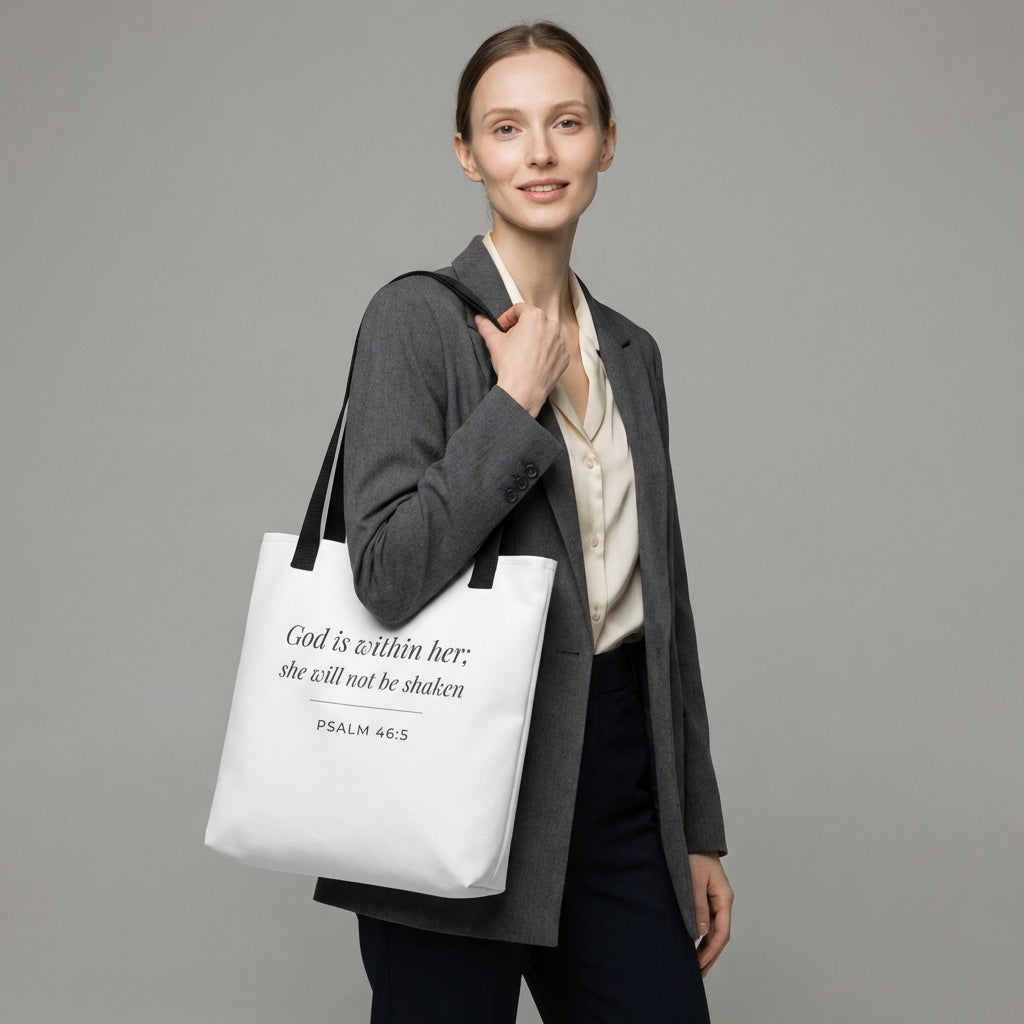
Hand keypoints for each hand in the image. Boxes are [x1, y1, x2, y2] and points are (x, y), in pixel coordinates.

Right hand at [475, 305, 568, 417]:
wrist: (523, 392)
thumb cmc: (510, 365)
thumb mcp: (493, 342)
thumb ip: (486, 326)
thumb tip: (480, 319)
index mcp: (535, 317)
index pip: (519, 310)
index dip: (507, 318)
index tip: (501, 328)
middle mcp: (552, 326)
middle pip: (534, 321)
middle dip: (522, 328)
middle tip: (511, 340)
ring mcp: (560, 342)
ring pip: (546, 335)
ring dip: (535, 339)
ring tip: (523, 353)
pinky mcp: (564, 357)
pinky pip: (554, 350)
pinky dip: (545, 353)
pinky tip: (534, 362)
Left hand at [689, 852, 732, 976]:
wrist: (694, 838)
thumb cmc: (693, 855)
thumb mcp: (694, 880)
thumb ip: (698, 905)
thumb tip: (701, 933)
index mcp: (724, 897)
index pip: (722, 932)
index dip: (711, 951)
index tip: (701, 965)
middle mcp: (723, 901)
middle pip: (720, 934)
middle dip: (710, 955)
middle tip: (699, 973)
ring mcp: (716, 900)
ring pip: (715, 929)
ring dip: (706, 947)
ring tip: (697, 965)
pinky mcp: (708, 897)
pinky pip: (708, 921)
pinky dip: (703, 935)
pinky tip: (695, 944)